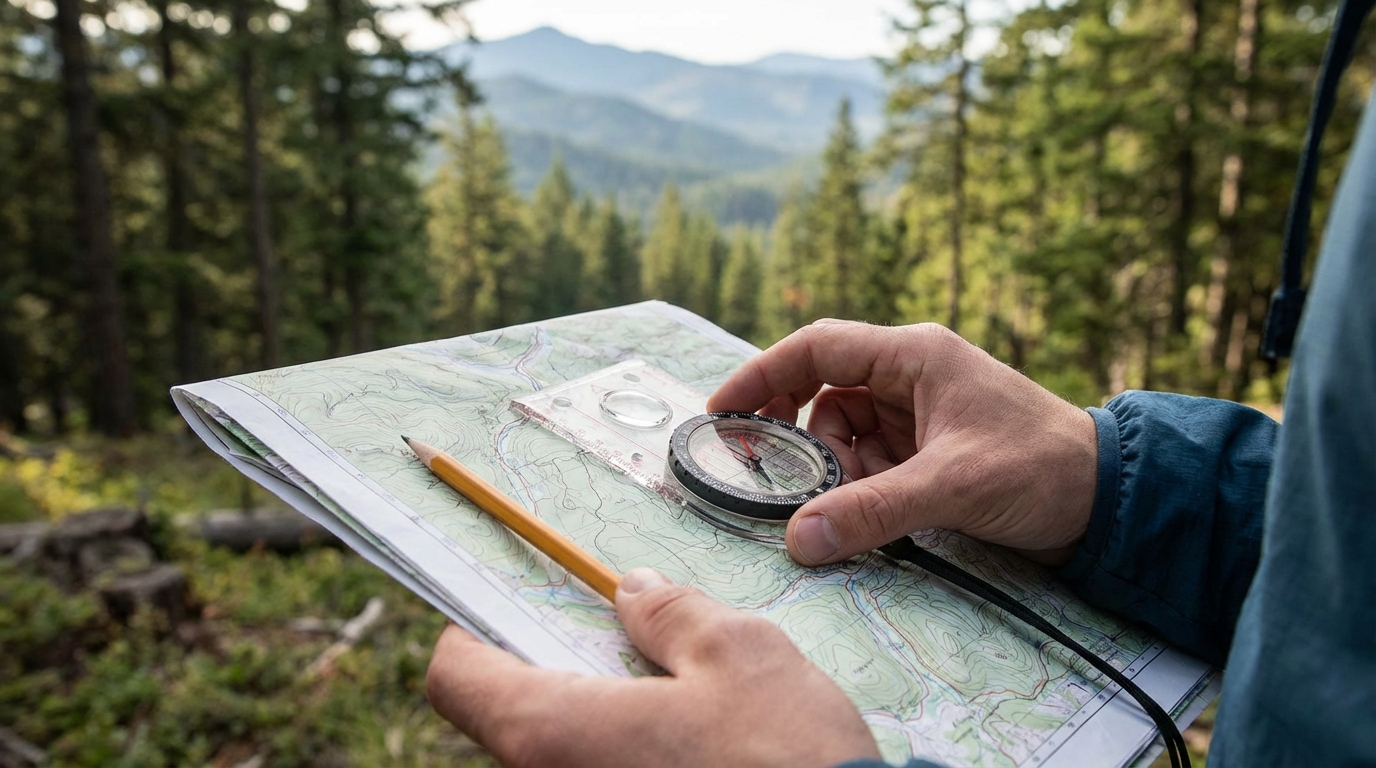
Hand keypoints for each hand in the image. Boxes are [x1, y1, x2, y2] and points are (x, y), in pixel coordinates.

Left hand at [426, 568, 879, 767]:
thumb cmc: (787, 759)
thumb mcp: (738, 653)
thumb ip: (672, 615)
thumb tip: (632, 593)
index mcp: (553, 730)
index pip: (456, 675)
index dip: (477, 628)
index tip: (519, 601)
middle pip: (509, 712)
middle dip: (557, 663)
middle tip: (619, 633)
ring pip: (560, 749)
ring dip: (599, 709)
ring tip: (671, 684)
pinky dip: (626, 750)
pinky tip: (692, 739)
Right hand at [707, 320, 1098, 567]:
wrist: (1107, 499)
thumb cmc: (1040, 469)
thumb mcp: (951, 488)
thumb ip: (870, 510)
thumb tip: (796, 539)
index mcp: (914, 355)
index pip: (817, 348)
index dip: (762, 375)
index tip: (721, 412)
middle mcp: (910, 376)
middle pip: (822, 392)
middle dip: (796, 436)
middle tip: (771, 476)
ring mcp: (917, 414)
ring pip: (842, 434)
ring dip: (836, 472)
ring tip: (854, 508)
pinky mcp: (926, 450)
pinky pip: (868, 462)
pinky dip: (859, 488)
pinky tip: (875, 515)